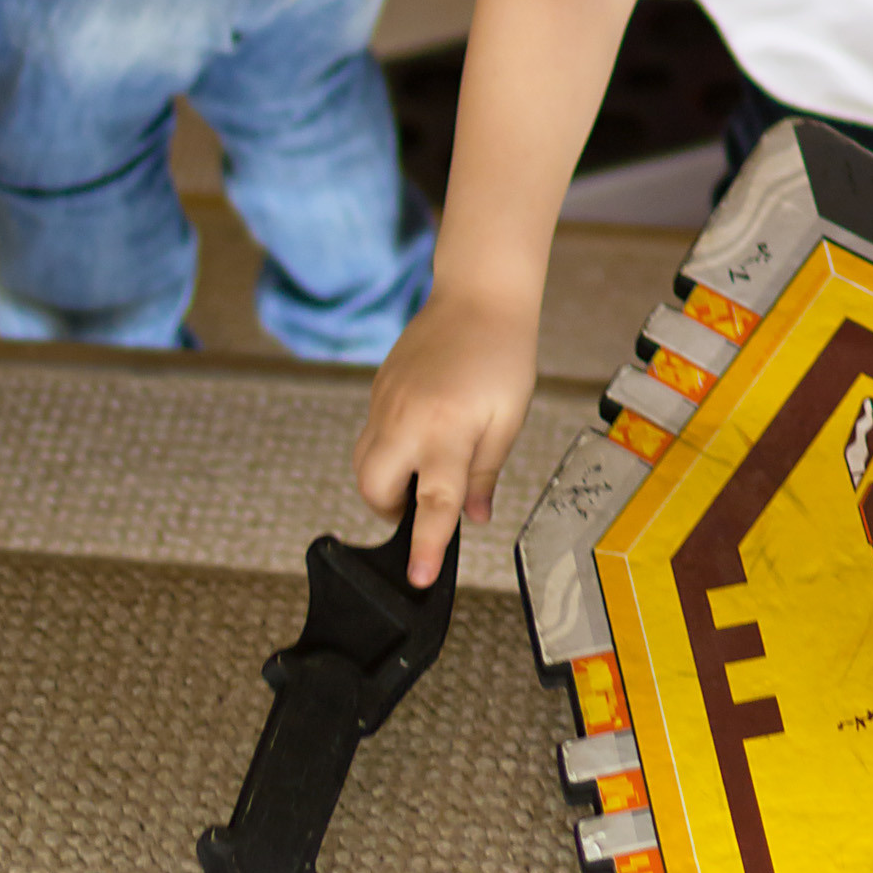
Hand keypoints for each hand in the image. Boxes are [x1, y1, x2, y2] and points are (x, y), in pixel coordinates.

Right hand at [353, 280, 537, 586]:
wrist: (478, 294)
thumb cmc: (504, 354)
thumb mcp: (509, 418)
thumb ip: (486, 472)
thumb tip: (473, 518)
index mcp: (448, 429)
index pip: (433, 503)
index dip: (425, 546)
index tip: (417, 578)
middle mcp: (408, 418)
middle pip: (374, 489)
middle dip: (392, 511)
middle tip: (426, 502)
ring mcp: (386, 402)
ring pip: (363, 464)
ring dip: (386, 481)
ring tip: (427, 466)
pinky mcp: (378, 388)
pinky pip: (370, 435)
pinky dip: (387, 450)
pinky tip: (421, 433)